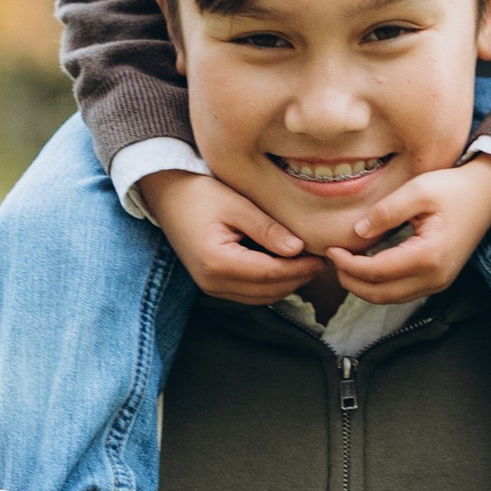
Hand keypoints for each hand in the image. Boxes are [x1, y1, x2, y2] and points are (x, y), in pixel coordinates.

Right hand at [139, 168, 312, 301]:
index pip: (271, 273)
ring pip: (261, 297)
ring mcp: (211, 287)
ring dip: (286, 284)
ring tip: (307, 264)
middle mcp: (213, 282)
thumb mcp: (237, 204)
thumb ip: (267, 229)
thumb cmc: (200, 193)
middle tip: (321, 261)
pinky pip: (249, 293)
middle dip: (297, 278)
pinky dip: (270, 284)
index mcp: (218, 262)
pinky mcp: (213, 285)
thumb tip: (298, 248)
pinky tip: (285, 266)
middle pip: (268, 291)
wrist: (168, 196)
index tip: (322, 257)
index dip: (300, 268)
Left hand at [327, 153, 490, 302]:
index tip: (331, 249)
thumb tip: (358, 232)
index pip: (377, 272)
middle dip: (351, 282)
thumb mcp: (419, 190)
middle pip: (380, 295)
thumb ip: (386, 211)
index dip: (348, 264)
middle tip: (334, 260)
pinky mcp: (438, 281)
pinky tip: (367, 266)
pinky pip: (401, 292)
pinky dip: (380, 285)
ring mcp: (438, 283)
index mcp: (429, 256)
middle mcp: (435, 277)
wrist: (488, 194)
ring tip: (346, 263)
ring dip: (364, 286)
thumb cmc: (455, 188)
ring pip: (390, 298)